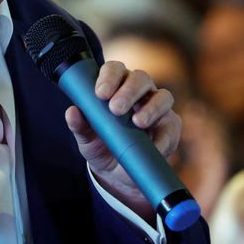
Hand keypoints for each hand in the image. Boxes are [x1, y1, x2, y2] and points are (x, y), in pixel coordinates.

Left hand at [65, 60, 181, 221]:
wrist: (117, 173)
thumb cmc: (101, 145)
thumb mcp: (86, 138)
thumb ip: (79, 125)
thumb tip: (71, 112)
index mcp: (116, 85)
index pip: (115, 69)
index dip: (109, 77)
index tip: (100, 94)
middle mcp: (139, 91)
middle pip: (140, 78)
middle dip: (128, 91)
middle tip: (115, 108)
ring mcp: (158, 107)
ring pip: (162, 96)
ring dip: (151, 107)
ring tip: (137, 122)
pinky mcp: (170, 127)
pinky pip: (172, 125)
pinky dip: (163, 135)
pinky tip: (154, 144)